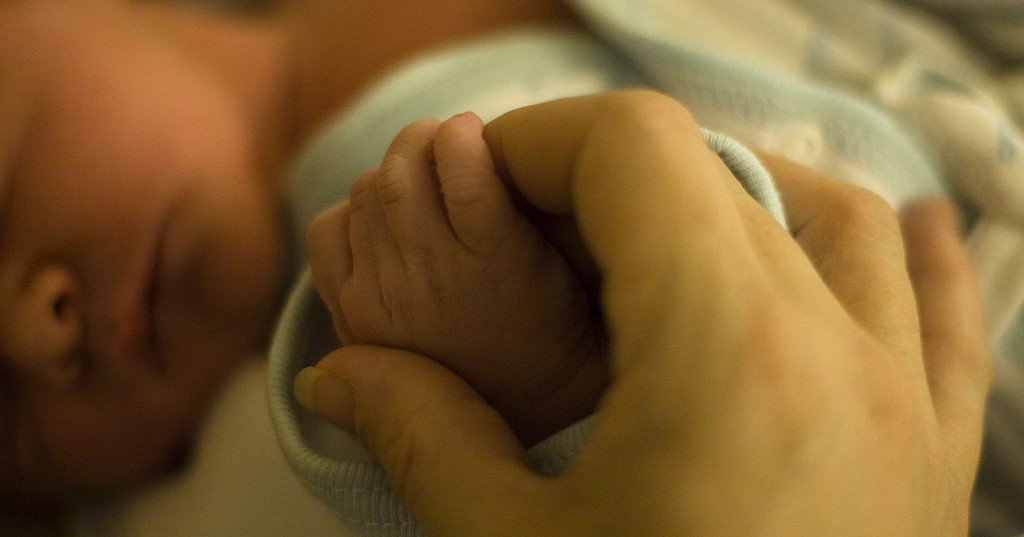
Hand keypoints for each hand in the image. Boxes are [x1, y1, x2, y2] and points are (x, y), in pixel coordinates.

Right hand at [295, 92, 990, 535]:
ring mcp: (902, 402)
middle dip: (603, 181)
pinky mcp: (933, 456)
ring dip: (739, 197)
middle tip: (531, 242)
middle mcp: (836, 352)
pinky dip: (900, 254)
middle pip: (721, 174)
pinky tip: (883, 236)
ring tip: (657, 240)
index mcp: (722, 354)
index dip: (536, 143)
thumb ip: (423, 439)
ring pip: (838, 219)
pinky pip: (944, 309)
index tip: (479, 191)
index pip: (635, 150)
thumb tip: (341, 374)